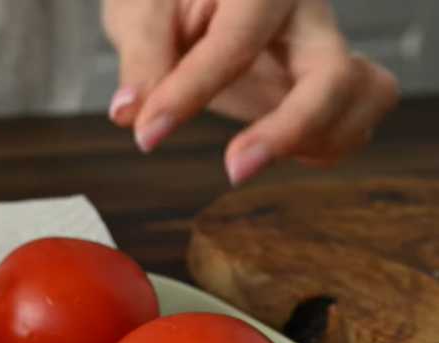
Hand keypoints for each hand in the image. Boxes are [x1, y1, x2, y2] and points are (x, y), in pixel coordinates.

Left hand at [103, 0, 399, 184]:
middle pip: (337, 75)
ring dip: (317, 140)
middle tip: (234, 169)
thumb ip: (142, 59)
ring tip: (248, 156)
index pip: (237, 43)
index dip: (191, 93)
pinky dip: (324, 144)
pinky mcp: (325, 81)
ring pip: (369, 96)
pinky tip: (268, 147)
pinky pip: (356, 117)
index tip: (147, 134)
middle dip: (291, 129)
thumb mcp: (142, 12)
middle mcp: (307, 14)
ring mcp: (323, 47)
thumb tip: (130, 113)